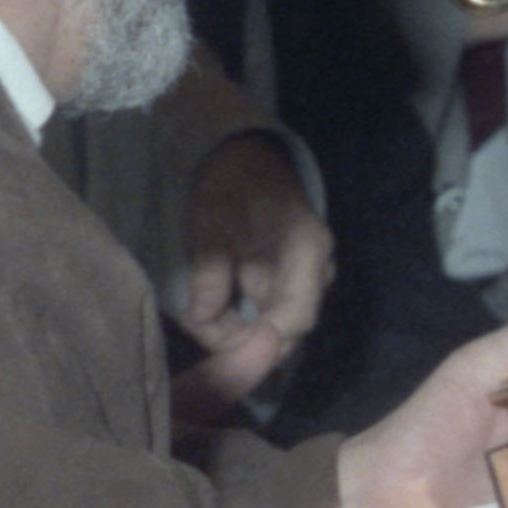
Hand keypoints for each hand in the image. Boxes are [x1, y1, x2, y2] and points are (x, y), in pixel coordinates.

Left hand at [169, 132, 332, 424]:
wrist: (244, 157)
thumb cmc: (233, 180)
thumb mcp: (213, 217)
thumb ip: (210, 267)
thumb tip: (201, 316)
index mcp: (308, 251)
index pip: (299, 315)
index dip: (265, 341)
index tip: (225, 351)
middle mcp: (312, 273)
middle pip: (286, 330)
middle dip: (242, 342)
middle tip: (197, 329)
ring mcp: (298, 281)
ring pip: (272, 329)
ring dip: (234, 334)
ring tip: (195, 315)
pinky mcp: (280, 286)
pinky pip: (261, 317)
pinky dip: (233, 322)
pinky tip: (206, 310)